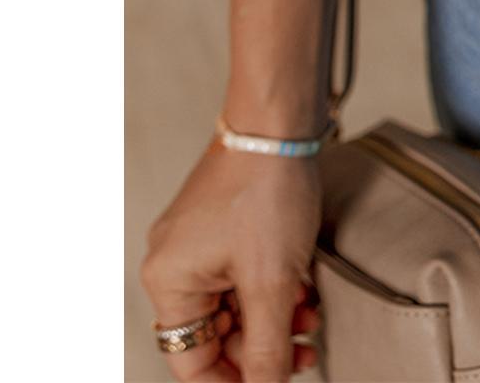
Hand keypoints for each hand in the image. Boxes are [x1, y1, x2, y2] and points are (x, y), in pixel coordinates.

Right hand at [140, 137, 322, 379]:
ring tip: (311, 317)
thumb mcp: (271, 282)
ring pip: (233, 302)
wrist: (280, 122)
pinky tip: (303, 288)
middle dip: (262, 345)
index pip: (191, 361)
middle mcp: (174, 262)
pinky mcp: (222, 222)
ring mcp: (197, 240)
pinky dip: (270, 285)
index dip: (232, 380)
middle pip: (215, 333)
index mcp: (169, 282)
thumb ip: (266, 347)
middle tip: (306, 351)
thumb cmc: (266, 189)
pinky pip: (241, 272)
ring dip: (272, 316)